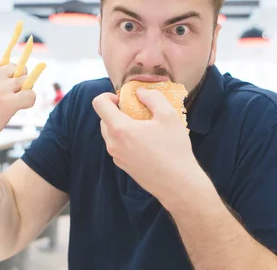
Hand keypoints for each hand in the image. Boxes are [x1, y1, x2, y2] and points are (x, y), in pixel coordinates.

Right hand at [0, 61, 35, 164]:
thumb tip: (24, 70)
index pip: (9, 64)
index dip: (10, 77)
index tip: (1, 88)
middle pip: (21, 70)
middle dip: (19, 82)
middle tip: (10, 95)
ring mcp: (0, 88)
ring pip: (27, 82)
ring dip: (23, 93)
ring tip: (12, 103)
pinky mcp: (8, 102)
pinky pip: (31, 95)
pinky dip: (29, 102)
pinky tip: (19, 108)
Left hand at [92, 88, 203, 203]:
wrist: (178, 184)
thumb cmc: (173, 149)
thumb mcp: (168, 116)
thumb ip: (152, 98)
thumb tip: (140, 92)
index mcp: (120, 129)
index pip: (99, 104)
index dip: (108, 96)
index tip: (123, 99)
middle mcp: (113, 143)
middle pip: (103, 119)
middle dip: (116, 111)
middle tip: (137, 112)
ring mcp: (116, 157)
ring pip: (110, 133)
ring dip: (121, 125)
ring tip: (143, 127)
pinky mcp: (122, 166)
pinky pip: (117, 146)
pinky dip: (126, 139)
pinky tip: (146, 143)